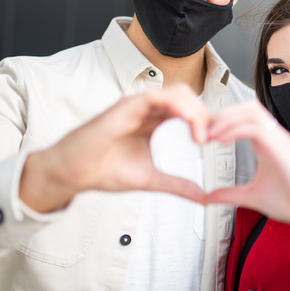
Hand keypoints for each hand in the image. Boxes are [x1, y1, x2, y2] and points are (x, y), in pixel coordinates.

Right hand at [20, 84, 209, 211]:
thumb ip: (178, 185)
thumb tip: (205, 198)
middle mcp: (146, 108)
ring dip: (196, 111)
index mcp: (153, 120)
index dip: (206, 121)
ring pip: (176, 92)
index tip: (216, 142)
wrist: (73, 174)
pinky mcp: (124, 107)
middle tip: (213, 139)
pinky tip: (189, 127)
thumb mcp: (151, 180)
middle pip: (187, 97)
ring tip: (203, 135)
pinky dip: (178, 107)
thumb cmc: (105, 170)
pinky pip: (157, 96)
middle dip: (205, 114)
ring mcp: (135, 105)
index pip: (188, 109)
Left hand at [206, 100, 289, 260]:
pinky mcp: (282, 147)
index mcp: (268, 143)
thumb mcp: (250, 197)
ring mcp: (280, 139)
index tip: (205, 136)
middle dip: (223, 114)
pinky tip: (221, 140)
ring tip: (210, 134)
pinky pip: (255, 127)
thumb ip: (229, 194)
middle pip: (248, 106)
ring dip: (227, 118)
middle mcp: (275, 136)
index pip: (246, 116)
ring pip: (251, 110)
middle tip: (205, 131)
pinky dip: (235, 129)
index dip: (224, 120)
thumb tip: (207, 197)